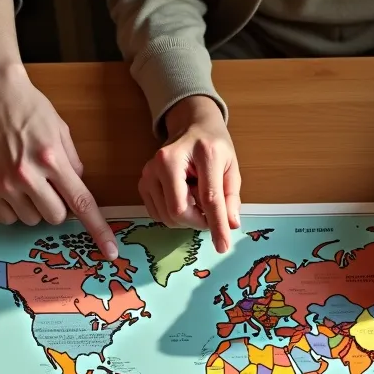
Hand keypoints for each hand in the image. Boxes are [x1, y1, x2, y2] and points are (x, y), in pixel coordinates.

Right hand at [0, 67, 116, 258]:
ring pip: (32, 220)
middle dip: (58, 206)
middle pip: (56, 217)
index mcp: (52, 159)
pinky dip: (14, 209)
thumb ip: (73, 163)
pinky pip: (8, 218)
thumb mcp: (61, 131)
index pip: (81, 202)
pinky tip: (11, 187)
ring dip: (35, 207)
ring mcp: (4, 182)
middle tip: (49, 185)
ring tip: (27, 181)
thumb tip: (78, 188)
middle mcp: (28, 174)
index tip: (110, 251)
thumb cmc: (31, 108)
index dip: (98, 229)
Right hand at [140, 96, 240, 252]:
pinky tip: (182, 197)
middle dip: (197, 222)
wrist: (191, 127)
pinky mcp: (143, 181)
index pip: (209, 197)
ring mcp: (151, 170)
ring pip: (167, 216)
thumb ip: (231, 197)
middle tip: (209, 215)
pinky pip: (158, 214)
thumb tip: (231, 225)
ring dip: (186, 218)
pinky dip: (173, 214)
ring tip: (195, 198)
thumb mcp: (231, 168)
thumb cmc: (213, 147)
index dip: (217, 225)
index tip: (223, 246)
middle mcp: (168, 159)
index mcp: (201, 152)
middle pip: (179, 211)